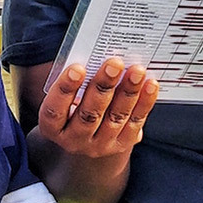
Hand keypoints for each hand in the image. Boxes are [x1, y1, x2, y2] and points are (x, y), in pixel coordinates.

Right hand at [39, 58, 158, 160]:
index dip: (65, 89)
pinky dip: (144, 103)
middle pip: (89, 114)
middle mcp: (74, 140)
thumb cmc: (72, 106)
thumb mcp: (64, 98)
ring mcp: (99, 146)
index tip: (78, 67)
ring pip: (115, 118)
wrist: (87, 138)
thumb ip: (75, 82)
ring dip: (128, 92)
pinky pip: (135, 123)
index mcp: (52, 127)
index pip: (55, 109)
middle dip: (103, 86)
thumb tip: (97, 56)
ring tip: (136, 70)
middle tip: (115, 64)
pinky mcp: (121, 144)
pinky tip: (150, 84)